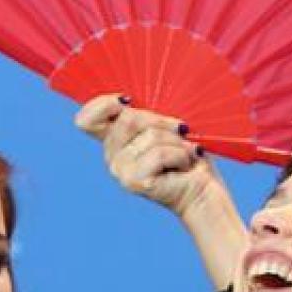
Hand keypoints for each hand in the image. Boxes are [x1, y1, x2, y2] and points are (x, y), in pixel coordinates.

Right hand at [74, 94, 218, 217]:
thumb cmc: (190, 155)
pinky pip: (159, 152)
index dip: (103, 104)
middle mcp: (112, 157)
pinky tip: (185, 166)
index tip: (128, 100)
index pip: (86, 120)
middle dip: (163, 121)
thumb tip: (131, 100)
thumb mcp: (168, 127)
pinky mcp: (134, 182)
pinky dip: (181, 154)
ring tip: (186, 154)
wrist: (205, 191)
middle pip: (129, 117)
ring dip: (177, 141)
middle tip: (182, 132)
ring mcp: (120, 171)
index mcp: (115, 140)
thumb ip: (148, 114)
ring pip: (150, 134)